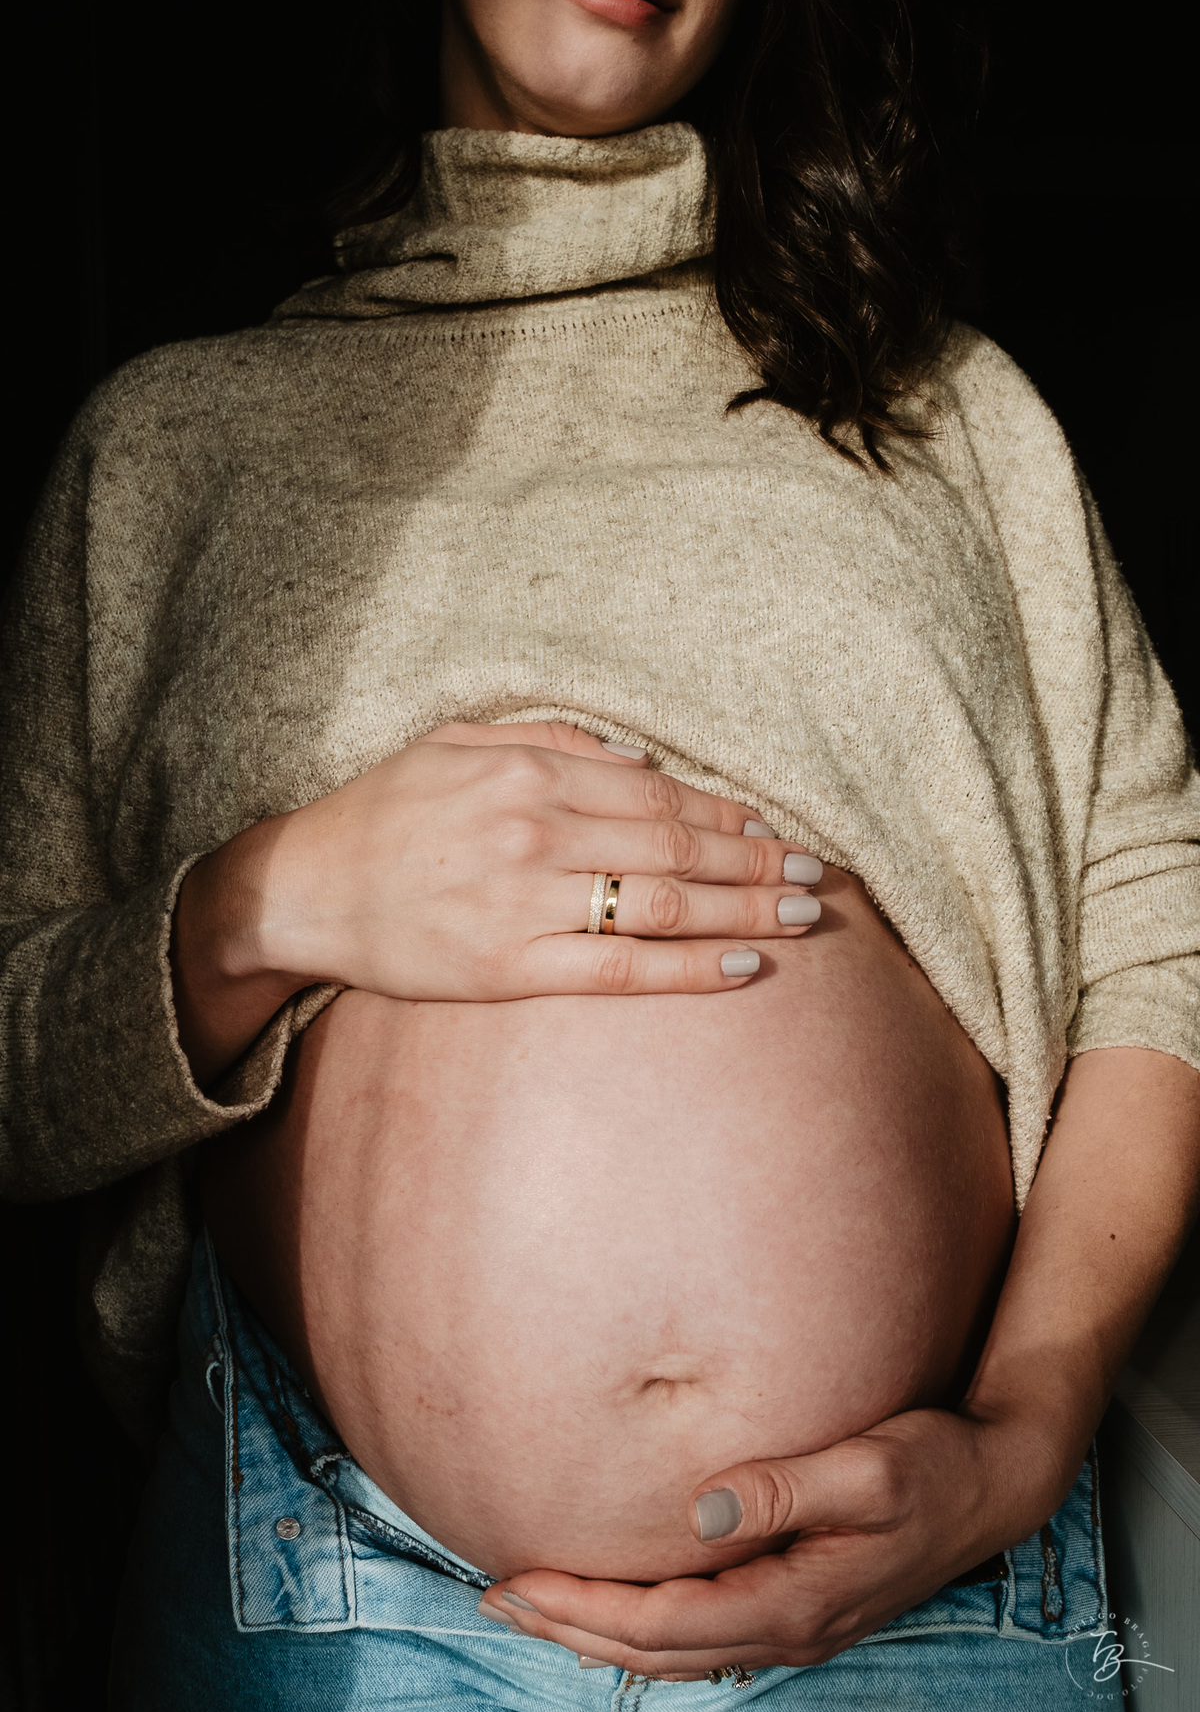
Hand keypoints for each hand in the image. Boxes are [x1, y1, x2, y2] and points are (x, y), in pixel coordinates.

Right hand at [173, 721, 822, 1079]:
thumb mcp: (457, 742)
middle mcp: (538, 831)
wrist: (302, 889)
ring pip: (664, 904)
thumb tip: (641, 758)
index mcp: (530, 773)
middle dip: (758, 861)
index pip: (659, 794)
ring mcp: (527, 902)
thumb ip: (550, 740)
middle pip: (678, 845)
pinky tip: (743, 967)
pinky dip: (689, 969)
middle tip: (819, 876)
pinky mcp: (511, 968)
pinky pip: (620, 971)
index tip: (778, 829)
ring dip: (745, 909)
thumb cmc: (384, 814)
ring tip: (804, 917)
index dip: (728, 814)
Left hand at [479, 1406, 1065, 1677]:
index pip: (662, 1622)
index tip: (518, 1581)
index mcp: (794, 1600)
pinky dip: (646, 1628)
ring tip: (536, 1606)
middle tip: (496, 1599)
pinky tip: (619, 1608)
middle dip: (571, 1627)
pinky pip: (703, 1634)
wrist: (996, 1483)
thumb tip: (699, 1508)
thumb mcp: (866, 1469)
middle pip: (654, 1650)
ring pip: (675, 1650)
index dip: (584, 1607)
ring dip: (599, 1632)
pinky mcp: (799, 1603)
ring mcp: (795, 1622)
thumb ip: (782, 1489)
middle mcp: (787, 1626)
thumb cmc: (934, 1467)